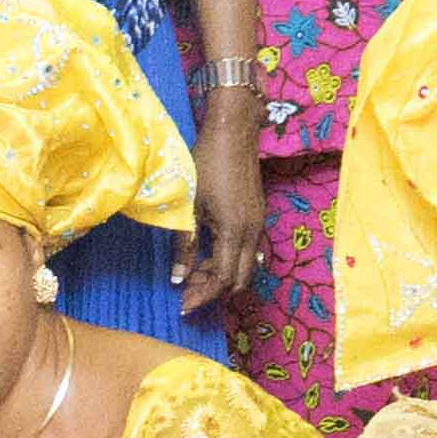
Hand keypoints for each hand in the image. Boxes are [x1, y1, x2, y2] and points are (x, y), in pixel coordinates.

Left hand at [175, 112, 267, 321]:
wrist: (234, 132)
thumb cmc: (206, 163)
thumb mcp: (189, 205)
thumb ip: (184, 244)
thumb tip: (177, 278)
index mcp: (235, 232)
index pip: (224, 280)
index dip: (203, 296)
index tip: (183, 305)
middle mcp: (253, 233)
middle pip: (240, 280)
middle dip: (215, 292)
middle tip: (188, 294)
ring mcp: (259, 224)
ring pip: (247, 267)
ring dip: (223, 277)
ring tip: (195, 275)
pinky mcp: (258, 216)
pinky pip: (249, 252)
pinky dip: (230, 262)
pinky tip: (209, 256)